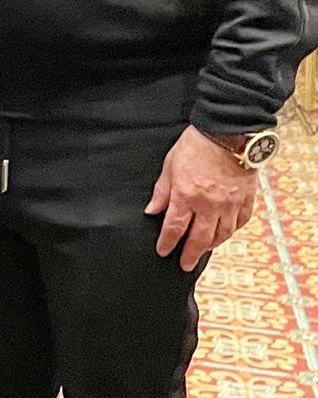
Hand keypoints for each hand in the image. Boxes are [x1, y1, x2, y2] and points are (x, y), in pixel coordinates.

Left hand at [147, 125, 258, 270]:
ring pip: (222, 234)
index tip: (163, 251)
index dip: (168, 243)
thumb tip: (152, 210)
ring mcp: (230, 204)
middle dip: (190, 254)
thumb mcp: (170, 165)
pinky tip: (226, 233)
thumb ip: (162, 191)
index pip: (174, 228)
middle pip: (199, 238)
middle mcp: (209, 205)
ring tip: (203, 250)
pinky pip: (240, 222)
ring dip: (211, 245)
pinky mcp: (246, 199)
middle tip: (184, 265)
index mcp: (187, 196)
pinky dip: (232, 230)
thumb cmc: (197, 145)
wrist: (228, 133)